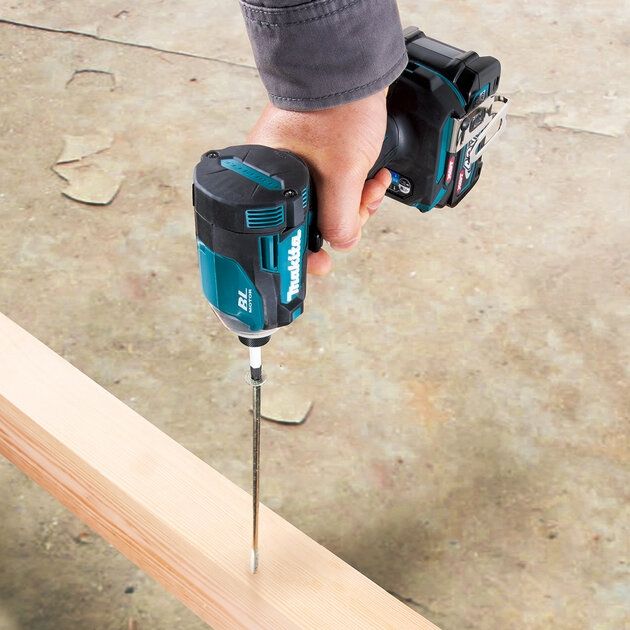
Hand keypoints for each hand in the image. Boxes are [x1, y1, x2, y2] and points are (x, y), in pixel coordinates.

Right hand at [247, 91, 390, 274]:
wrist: (353, 68)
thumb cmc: (337, 108)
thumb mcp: (342, 174)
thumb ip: (340, 219)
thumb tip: (340, 245)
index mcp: (266, 180)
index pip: (280, 231)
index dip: (305, 251)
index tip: (321, 265)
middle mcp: (275, 175)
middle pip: (309, 219)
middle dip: (342, 221)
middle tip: (359, 216)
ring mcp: (295, 164)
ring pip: (325, 203)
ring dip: (355, 203)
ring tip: (372, 188)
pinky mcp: (314, 155)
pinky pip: (333, 185)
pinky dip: (354, 187)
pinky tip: (372, 178)